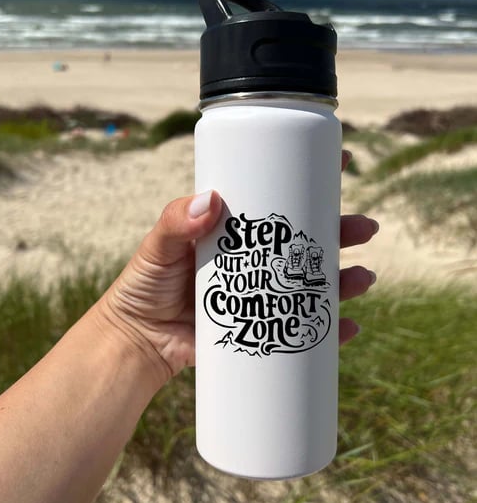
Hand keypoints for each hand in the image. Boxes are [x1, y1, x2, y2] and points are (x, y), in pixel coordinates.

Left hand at [97, 151, 377, 382]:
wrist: (138, 340)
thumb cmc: (145, 285)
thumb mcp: (158, 246)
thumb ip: (175, 222)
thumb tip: (211, 200)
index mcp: (238, 231)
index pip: (279, 200)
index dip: (313, 181)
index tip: (342, 162)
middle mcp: (256, 259)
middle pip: (309, 240)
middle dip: (342, 232)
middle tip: (364, 228)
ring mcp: (262, 294)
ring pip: (314, 282)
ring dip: (345, 279)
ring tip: (364, 278)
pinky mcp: (261, 328)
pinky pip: (302, 328)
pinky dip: (329, 329)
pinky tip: (349, 326)